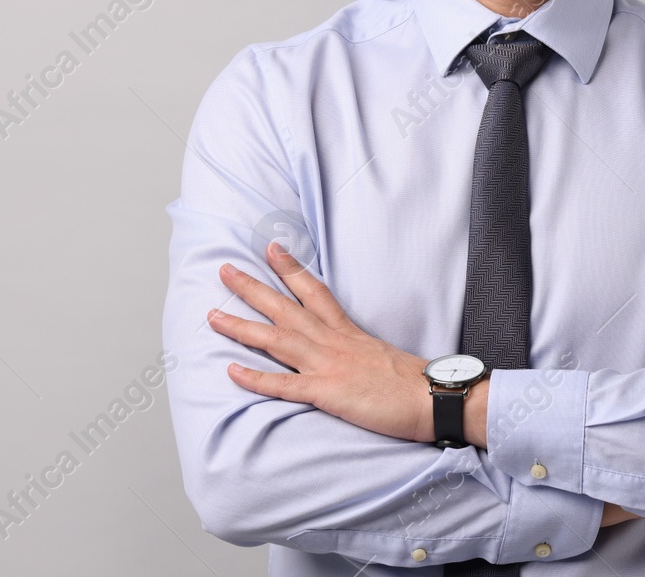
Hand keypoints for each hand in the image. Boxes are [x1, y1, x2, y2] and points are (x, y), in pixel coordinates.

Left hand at [208, 241, 431, 443]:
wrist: (432, 397)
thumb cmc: (412, 382)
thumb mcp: (382, 354)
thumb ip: (360, 349)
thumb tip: (350, 353)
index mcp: (348, 331)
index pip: (315, 291)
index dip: (291, 269)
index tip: (272, 248)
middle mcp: (333, 341)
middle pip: (285, 308)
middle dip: (252, 288)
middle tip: (224, 270)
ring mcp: (328, 365)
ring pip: (277, 340)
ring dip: (241, 327)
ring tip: (212, 316)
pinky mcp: (328, 392)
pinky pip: (284, 385)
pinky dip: (256, 378)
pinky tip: (231, 371)